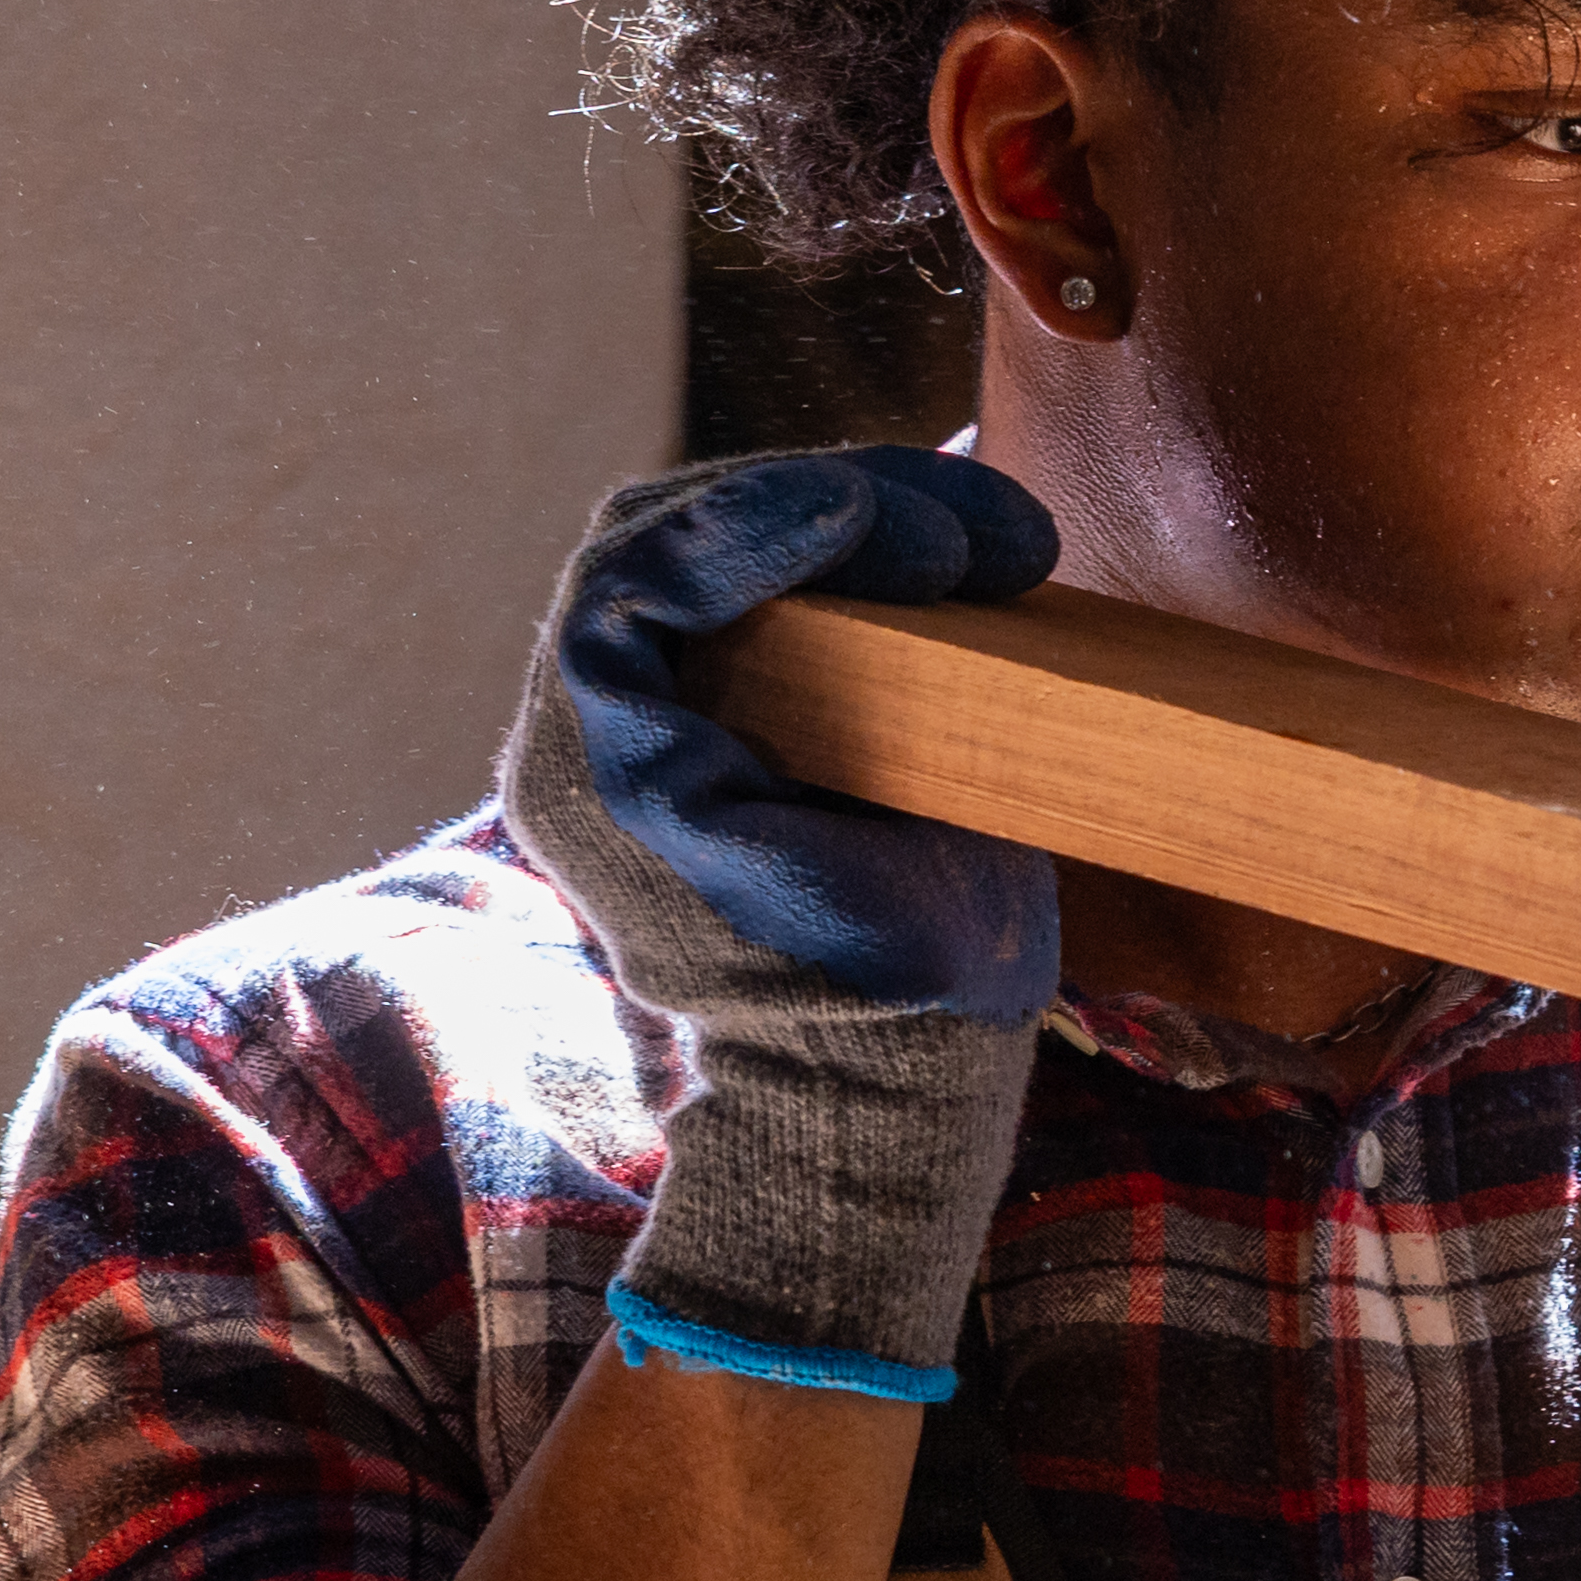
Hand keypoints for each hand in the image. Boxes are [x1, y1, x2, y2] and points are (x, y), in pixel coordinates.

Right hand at [497, 449, 1065, 1380]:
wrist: (909, 1088)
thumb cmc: (926, 944)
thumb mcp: (920, 758)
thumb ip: (904, 648)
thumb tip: (986, 519)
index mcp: (660, 731)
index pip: (706, 553)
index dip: (833, 503)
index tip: (994, 532)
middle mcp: (595, 738)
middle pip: (673, 530)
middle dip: (833, 492)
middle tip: (986, 530)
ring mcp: (586, 756)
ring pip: (652, 542)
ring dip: (807, 503)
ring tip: (941, 535)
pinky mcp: (614, 778)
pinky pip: (635, 603)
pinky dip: (738, 533)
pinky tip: (838, 513)